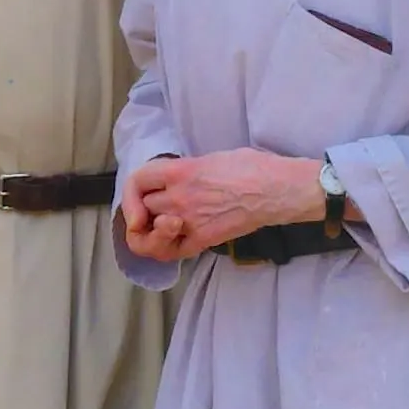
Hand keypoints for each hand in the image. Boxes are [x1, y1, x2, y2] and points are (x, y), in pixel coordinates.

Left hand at [123, 148, 325, 264]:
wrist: (275, 190)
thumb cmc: (252, 167)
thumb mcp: (212, 157)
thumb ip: (187, 169)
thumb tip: (178, 178)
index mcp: (180, 171)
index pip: (138, 181)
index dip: (132, 191)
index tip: (139, 197)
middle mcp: (179, 196)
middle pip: (146, 207)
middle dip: (148, 209)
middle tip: (157, 210)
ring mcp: (190, 220)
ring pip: (154, 231)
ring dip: (155, 230)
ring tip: (160, 229)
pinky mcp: (204, 239)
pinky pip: (173, 251)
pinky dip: (169, 248)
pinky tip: (175, 242)